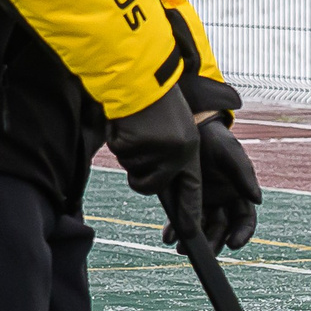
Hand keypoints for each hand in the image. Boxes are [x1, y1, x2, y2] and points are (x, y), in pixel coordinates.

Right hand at [107, 91, 201, 243]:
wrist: (138, 76)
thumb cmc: (150, 103)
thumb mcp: (169, 129)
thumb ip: (169, 156)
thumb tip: (154, 184)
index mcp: (190, 148)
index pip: (191, 189)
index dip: (189, 213)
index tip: (192, 234)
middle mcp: (179, 153)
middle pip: (151, 186)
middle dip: (138, 172)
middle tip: (137, 143)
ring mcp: (159, 150)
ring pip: (134, 172)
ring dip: (128, 154)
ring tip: (135, 128)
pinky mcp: (139, 145)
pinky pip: (121, 157)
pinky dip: (118, 142)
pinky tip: (127, 124)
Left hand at [163, 115, 259, 253]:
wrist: (191, 127)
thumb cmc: (215, 139)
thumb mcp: (231, 153)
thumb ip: (244, 175)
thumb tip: (258, 199)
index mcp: (238, 194)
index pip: (244, 220)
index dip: (242, 234)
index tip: (233, 244)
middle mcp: (221, 202)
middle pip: (221, 229)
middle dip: (213, 242)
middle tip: (203, 252)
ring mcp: (201, 202)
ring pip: (200, 227)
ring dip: (192, 240)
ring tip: (182, 249)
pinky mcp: (183, 199)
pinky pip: (179, 218)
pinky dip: (174, 229)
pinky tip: (168, 236)